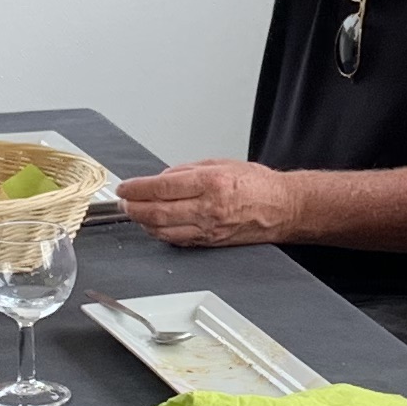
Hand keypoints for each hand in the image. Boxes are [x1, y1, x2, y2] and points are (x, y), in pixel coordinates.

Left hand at [114, 159, 295, 247]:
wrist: (282, 207)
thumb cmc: (257, 184)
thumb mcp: (221, 163)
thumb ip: (187, 170)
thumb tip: (162, 178)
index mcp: (211, 182)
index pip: (163, 186)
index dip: (138, 188)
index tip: (125, 188)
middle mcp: (209, 207)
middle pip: (158, 211)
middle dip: (134, 208)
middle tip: (123, 202)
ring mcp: (209, 228)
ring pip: (164, 230)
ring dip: (143, 222)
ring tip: (134, 213)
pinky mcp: (211, 242)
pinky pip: (177, 240)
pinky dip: (160, 233)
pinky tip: (153, 226)